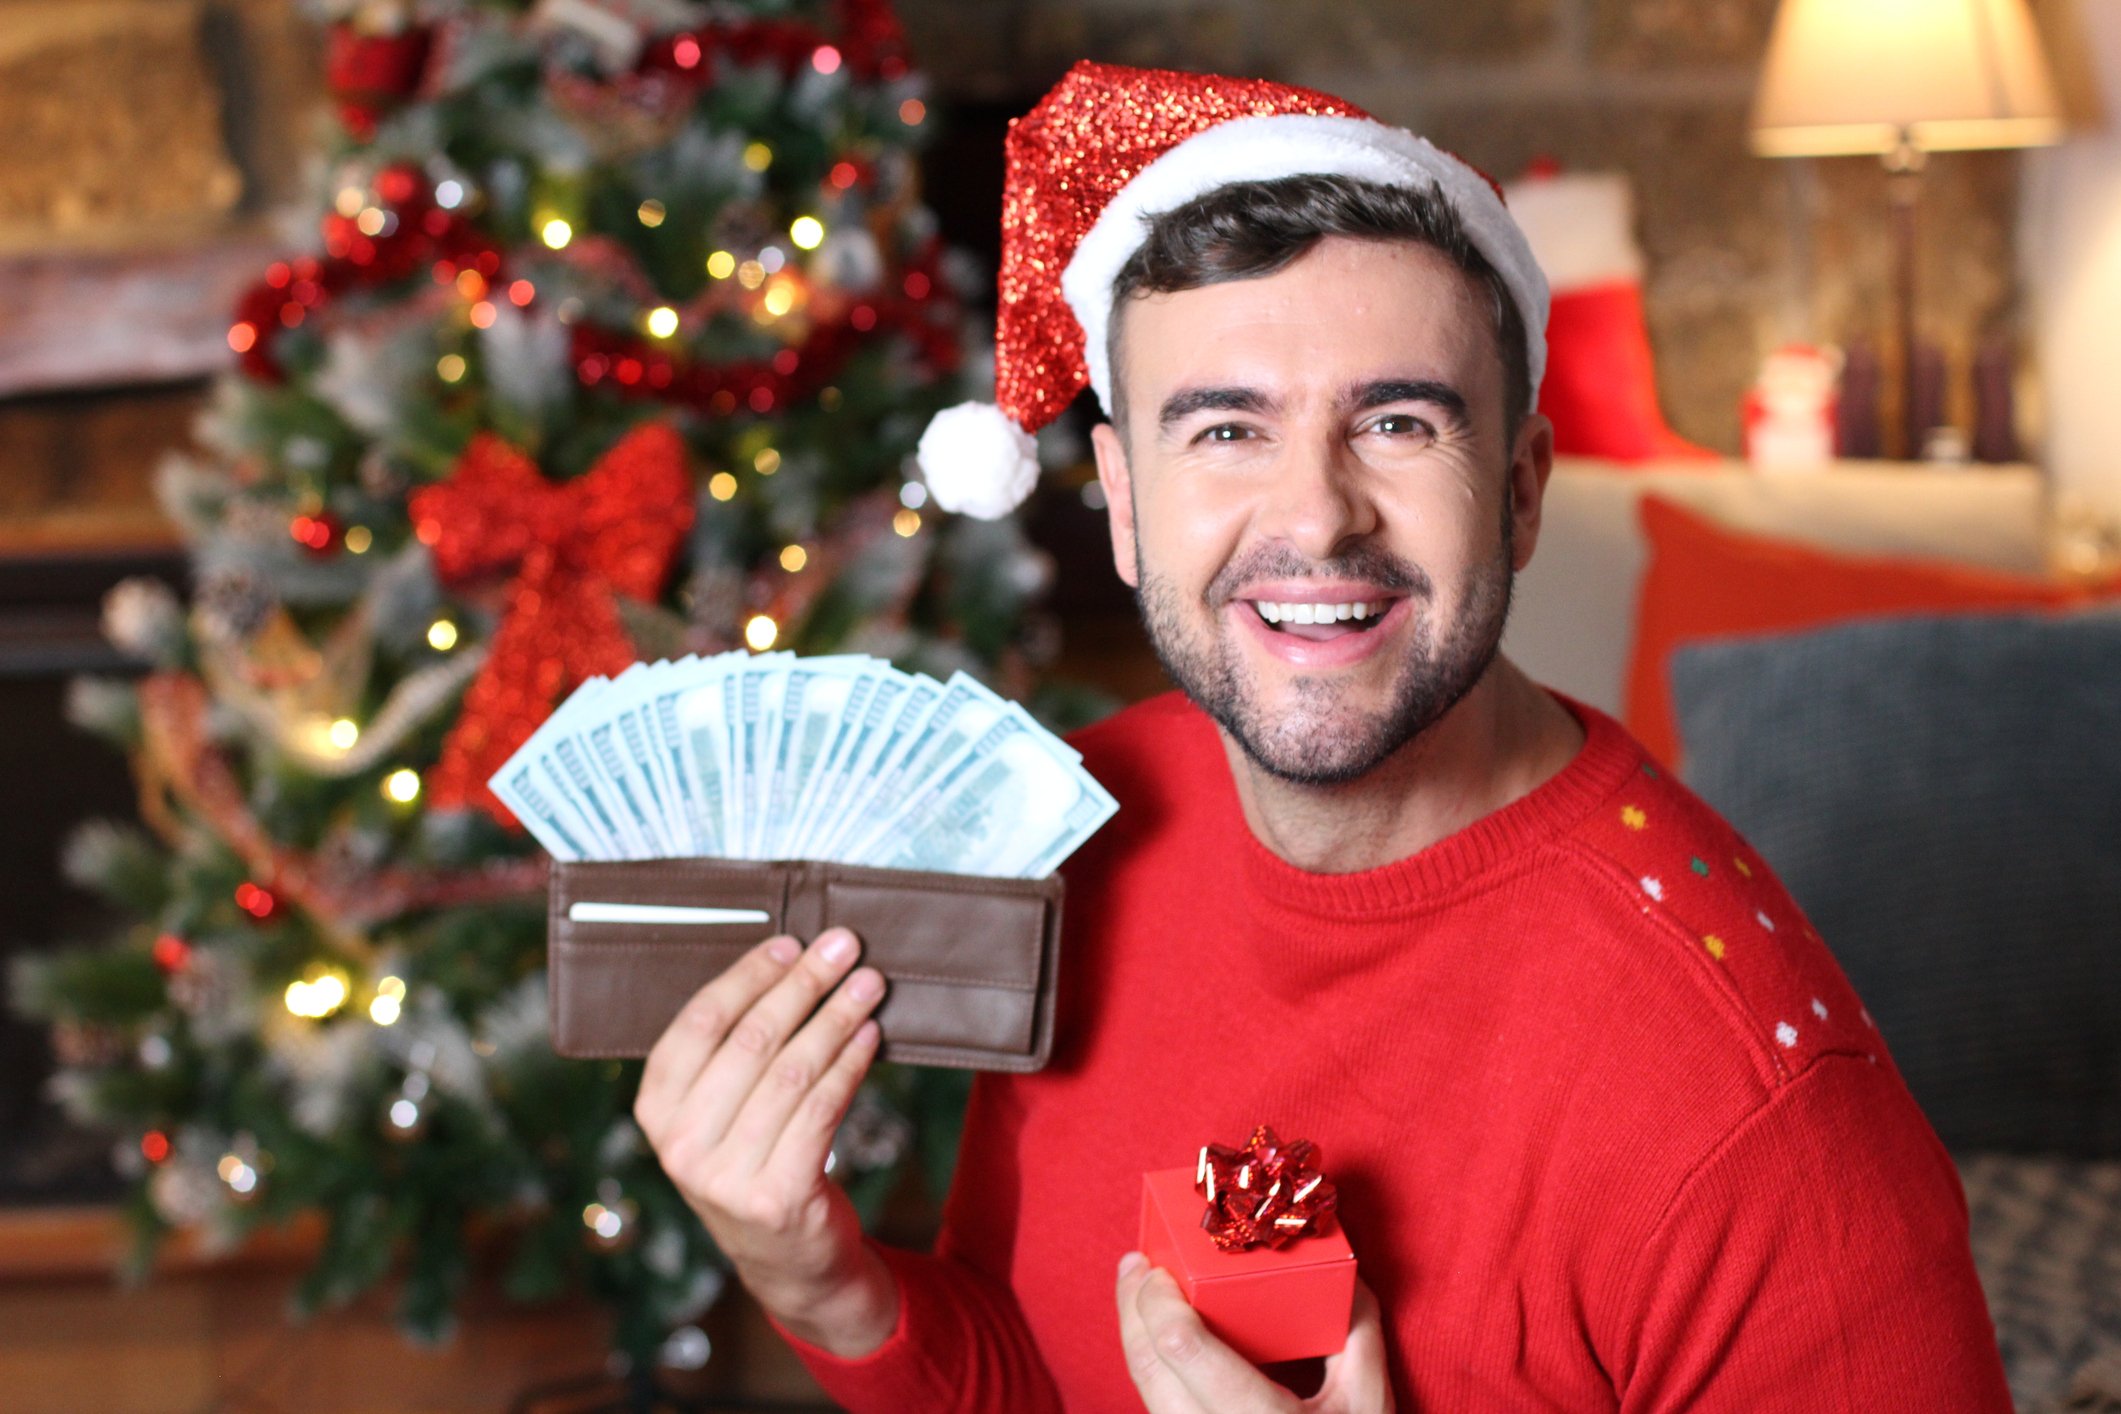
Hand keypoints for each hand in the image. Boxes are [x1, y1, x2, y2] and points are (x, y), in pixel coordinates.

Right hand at [634, 927, 895, 1355]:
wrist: (788, 1261)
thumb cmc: (758, 1161)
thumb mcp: (721, 1114)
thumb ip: (733, 1052)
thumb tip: (787, 961)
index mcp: (656, 1110)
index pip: (697, 1023)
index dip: (747, 976)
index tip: (791, 942)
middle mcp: (680, 1144)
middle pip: (750, 1040)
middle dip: (804, 985)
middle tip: (844, 947)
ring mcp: (725, 1176)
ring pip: (791, 1071)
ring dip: (836, 1018)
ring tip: (869, 985)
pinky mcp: (776, 1197)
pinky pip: (821, 1110)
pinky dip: (850, 1065)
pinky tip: (871, 1037)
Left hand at [1116, 1253, 1394, 1412]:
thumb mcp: (1370, 1403)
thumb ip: (1357, 1332)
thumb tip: (1342, 1269)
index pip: (1183, 1350)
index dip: (1158, 1301)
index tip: (1157, 1267)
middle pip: (1146, 1367)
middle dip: (1131, 1308)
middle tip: (1134, 1264)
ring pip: (1143, 1392)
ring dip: (1134, 1338)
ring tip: (1138, 1293)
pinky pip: (1158, 1411)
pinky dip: (1151, 1370)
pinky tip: (1158, 1342)